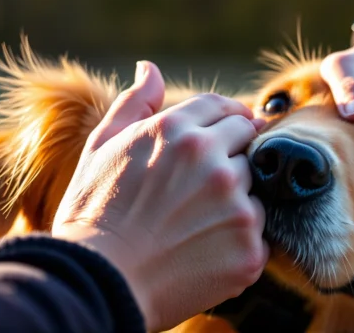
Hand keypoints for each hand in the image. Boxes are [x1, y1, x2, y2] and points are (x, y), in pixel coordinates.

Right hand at [52, 61, 268, 331]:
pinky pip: (260, 233)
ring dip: (236, 198)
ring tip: (195, 222)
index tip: (223, 133)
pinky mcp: (249, 248)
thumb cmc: (92, 213)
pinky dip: (239, 239)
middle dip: (230, 154)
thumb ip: (135, 103)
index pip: (223, 107)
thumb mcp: (103, 146)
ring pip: (254, 187)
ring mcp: (235, 205)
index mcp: (176, 129)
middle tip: (202, 184)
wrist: (96, 284)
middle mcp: (211, 160)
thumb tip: (150, 68)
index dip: (224, 118)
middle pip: (247, 139)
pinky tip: (204, 249)